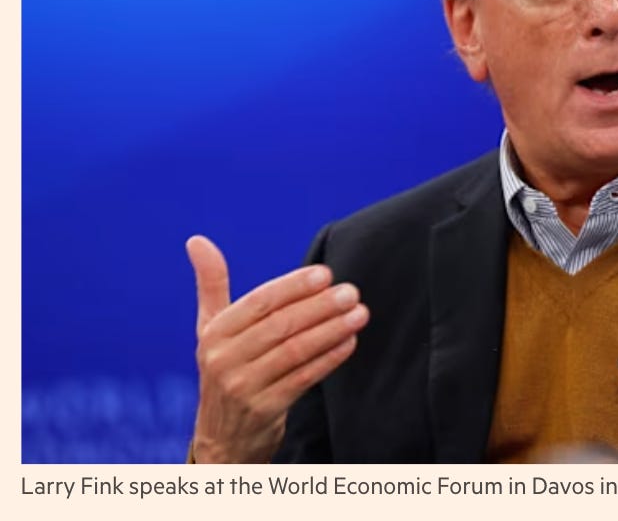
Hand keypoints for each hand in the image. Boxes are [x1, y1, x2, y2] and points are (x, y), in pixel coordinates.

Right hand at [186, 235, 368, 462]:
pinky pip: (304, 378)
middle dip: (320, 306)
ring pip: (295, 351)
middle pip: (280, 326)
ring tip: (360, 313)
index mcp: (214, 333)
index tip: (326, 273)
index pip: (259, 303)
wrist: (222, 437)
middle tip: (351, 292)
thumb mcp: (211, 328)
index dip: (294, 286)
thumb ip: (212, 284)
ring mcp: (243, 387)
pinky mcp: (265, 410)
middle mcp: (223, 360)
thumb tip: (196, 240)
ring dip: (332, 330)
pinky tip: (350, 342)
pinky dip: (330, 358)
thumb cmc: (224, 368)